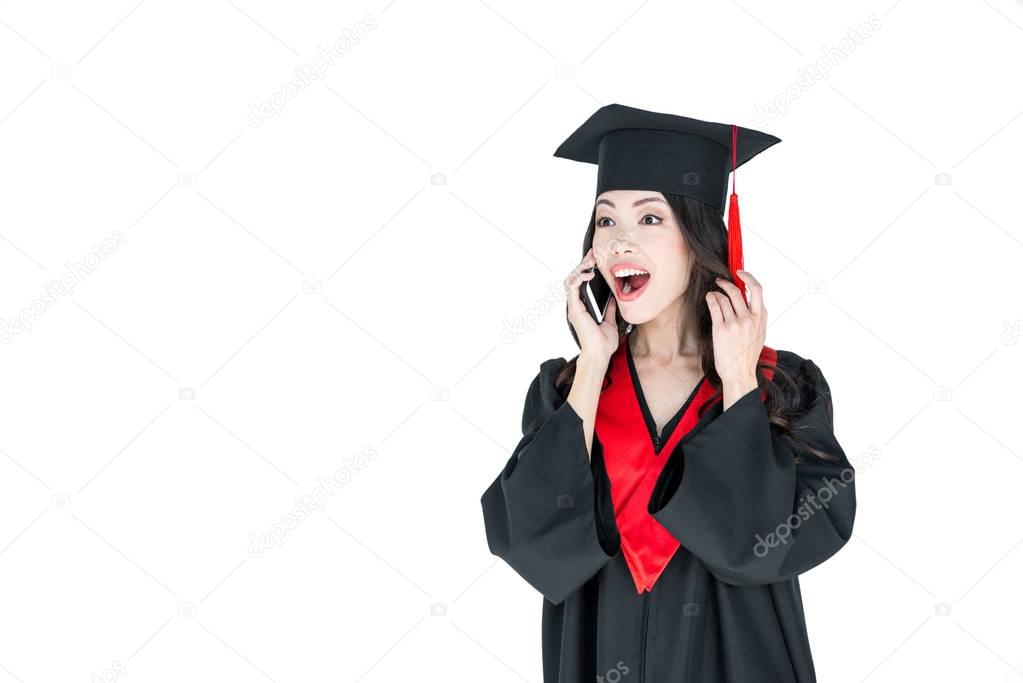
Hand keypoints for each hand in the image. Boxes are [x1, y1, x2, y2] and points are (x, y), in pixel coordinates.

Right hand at [565, 246, 619, 363]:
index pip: (581, 284)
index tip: (595, 259)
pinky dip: (579, 278)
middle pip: (575, 279)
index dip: (586, 270)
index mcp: (583, 308)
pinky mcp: (574, 308)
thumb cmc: (604, 343)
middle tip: (593, 253)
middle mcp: (576, 306)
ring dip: (580, 268)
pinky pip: (572, 288)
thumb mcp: (611, 322)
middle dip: (583, 264)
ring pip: (570, 280)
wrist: (600, 354)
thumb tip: (613, 300)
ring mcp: (574, 307)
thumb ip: (610, 310)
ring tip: (591, 261)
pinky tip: (589, 274)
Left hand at [705, 270, 765, 398]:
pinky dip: (711, 299)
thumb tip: (752, 303)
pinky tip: (709, 298)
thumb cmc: (748, 356)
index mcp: (761, 319)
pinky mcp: (721, 330)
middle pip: (737, 291)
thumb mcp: (760, 334)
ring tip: (713, 293)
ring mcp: (735, 324)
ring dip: (716, 292)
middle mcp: (749, 319)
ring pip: (724, 298)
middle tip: (720, 281)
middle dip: (726, 283)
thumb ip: (757, 318)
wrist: (740, 374)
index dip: (748, 277)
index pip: (757, 290)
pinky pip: (715, 307)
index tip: (740, 273)